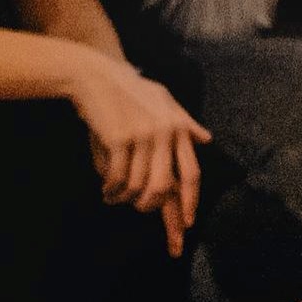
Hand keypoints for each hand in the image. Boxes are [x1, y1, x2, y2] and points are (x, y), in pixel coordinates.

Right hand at [65, 55, 209, 256]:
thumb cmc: (128, 89)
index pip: (191, 174)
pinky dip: (111, 189)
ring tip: (113, 197)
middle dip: (150, 206)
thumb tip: (206, 139)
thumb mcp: (163, 100)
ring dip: (124, 198)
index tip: (186, 226)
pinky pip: (117, 178)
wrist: (95, 75)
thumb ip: (185, 121)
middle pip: (164, 188)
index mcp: (177, 128)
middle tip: (138, 209)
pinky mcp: (119, 139)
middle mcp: (164, 133)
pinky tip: (105, 190)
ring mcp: (142, 136)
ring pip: (137, 186)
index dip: (190, 203)